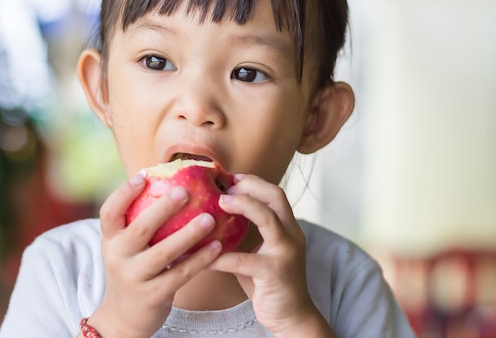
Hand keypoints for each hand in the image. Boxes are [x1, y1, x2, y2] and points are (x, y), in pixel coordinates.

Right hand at [87, 173, 222, 337]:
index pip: (109, 212)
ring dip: (188, 234)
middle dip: (162, 209)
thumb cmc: (132, 270)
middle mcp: (118, 257)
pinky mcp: (154, 295)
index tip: (144, 175)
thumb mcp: (124, 247)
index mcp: (110, 240)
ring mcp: (135, 277)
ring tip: (210, 218)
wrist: (122, 318)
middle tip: (184, 191)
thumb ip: (138, 222)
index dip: (124, 192)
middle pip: (139, 229)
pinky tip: (217, 246)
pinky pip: (180, 274)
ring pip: (163, 253)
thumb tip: (168, 182)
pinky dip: (200, 259)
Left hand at [210, 174, 335, 337]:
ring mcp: (285, 253)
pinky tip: (203, 257)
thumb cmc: (270, 283)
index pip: (275, 193)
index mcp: (288, 228)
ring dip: (243, 206)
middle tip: (225, 188)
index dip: (254, 182)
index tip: (231, 178)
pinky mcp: (274, 273)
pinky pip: (243, 259)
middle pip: (276, 197)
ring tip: (220, 203)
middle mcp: (291, 235)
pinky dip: (221, 256)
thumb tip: (214, 217)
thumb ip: (246, 234)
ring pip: (268, 218)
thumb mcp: (261, 252)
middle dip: (250, 187)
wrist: (292, 316)